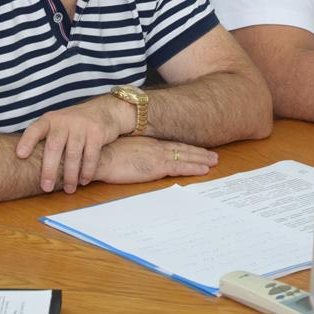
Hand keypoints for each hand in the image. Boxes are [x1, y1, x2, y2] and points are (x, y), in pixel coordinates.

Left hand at [17, 94, 131, 193]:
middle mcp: (64, 121)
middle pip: (54, 147)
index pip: (35, 129)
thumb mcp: (57, 124)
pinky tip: (84, 180)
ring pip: (73, 155)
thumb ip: (44, 138)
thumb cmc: (74, 123)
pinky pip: (91, 156)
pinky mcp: (97, 132)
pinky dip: (87, 171)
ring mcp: (81, 126)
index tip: (20, 155)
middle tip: (46, 188)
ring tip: (69, 189)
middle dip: (49, 170)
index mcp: (50, 120)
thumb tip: (23, 163)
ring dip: (70, 175)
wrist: (104, 110)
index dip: (27, 141)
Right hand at [94, 137, 217, 183]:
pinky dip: (194, 168)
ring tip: (214, 161)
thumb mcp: (120, 150)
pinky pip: (181, 167)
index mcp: (147, 142)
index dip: (185, 147)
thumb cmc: (104, 154)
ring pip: (186, 157)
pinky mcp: (157, 166)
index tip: (196, 149)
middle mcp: (155, 146)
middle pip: (182, 148)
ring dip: (201, 159)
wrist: (99, 156)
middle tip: (213, 155)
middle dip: (199, 152)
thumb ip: (131, 152)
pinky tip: (204, 170)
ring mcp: (157, 155)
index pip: (171, 144)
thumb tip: (133, 157)